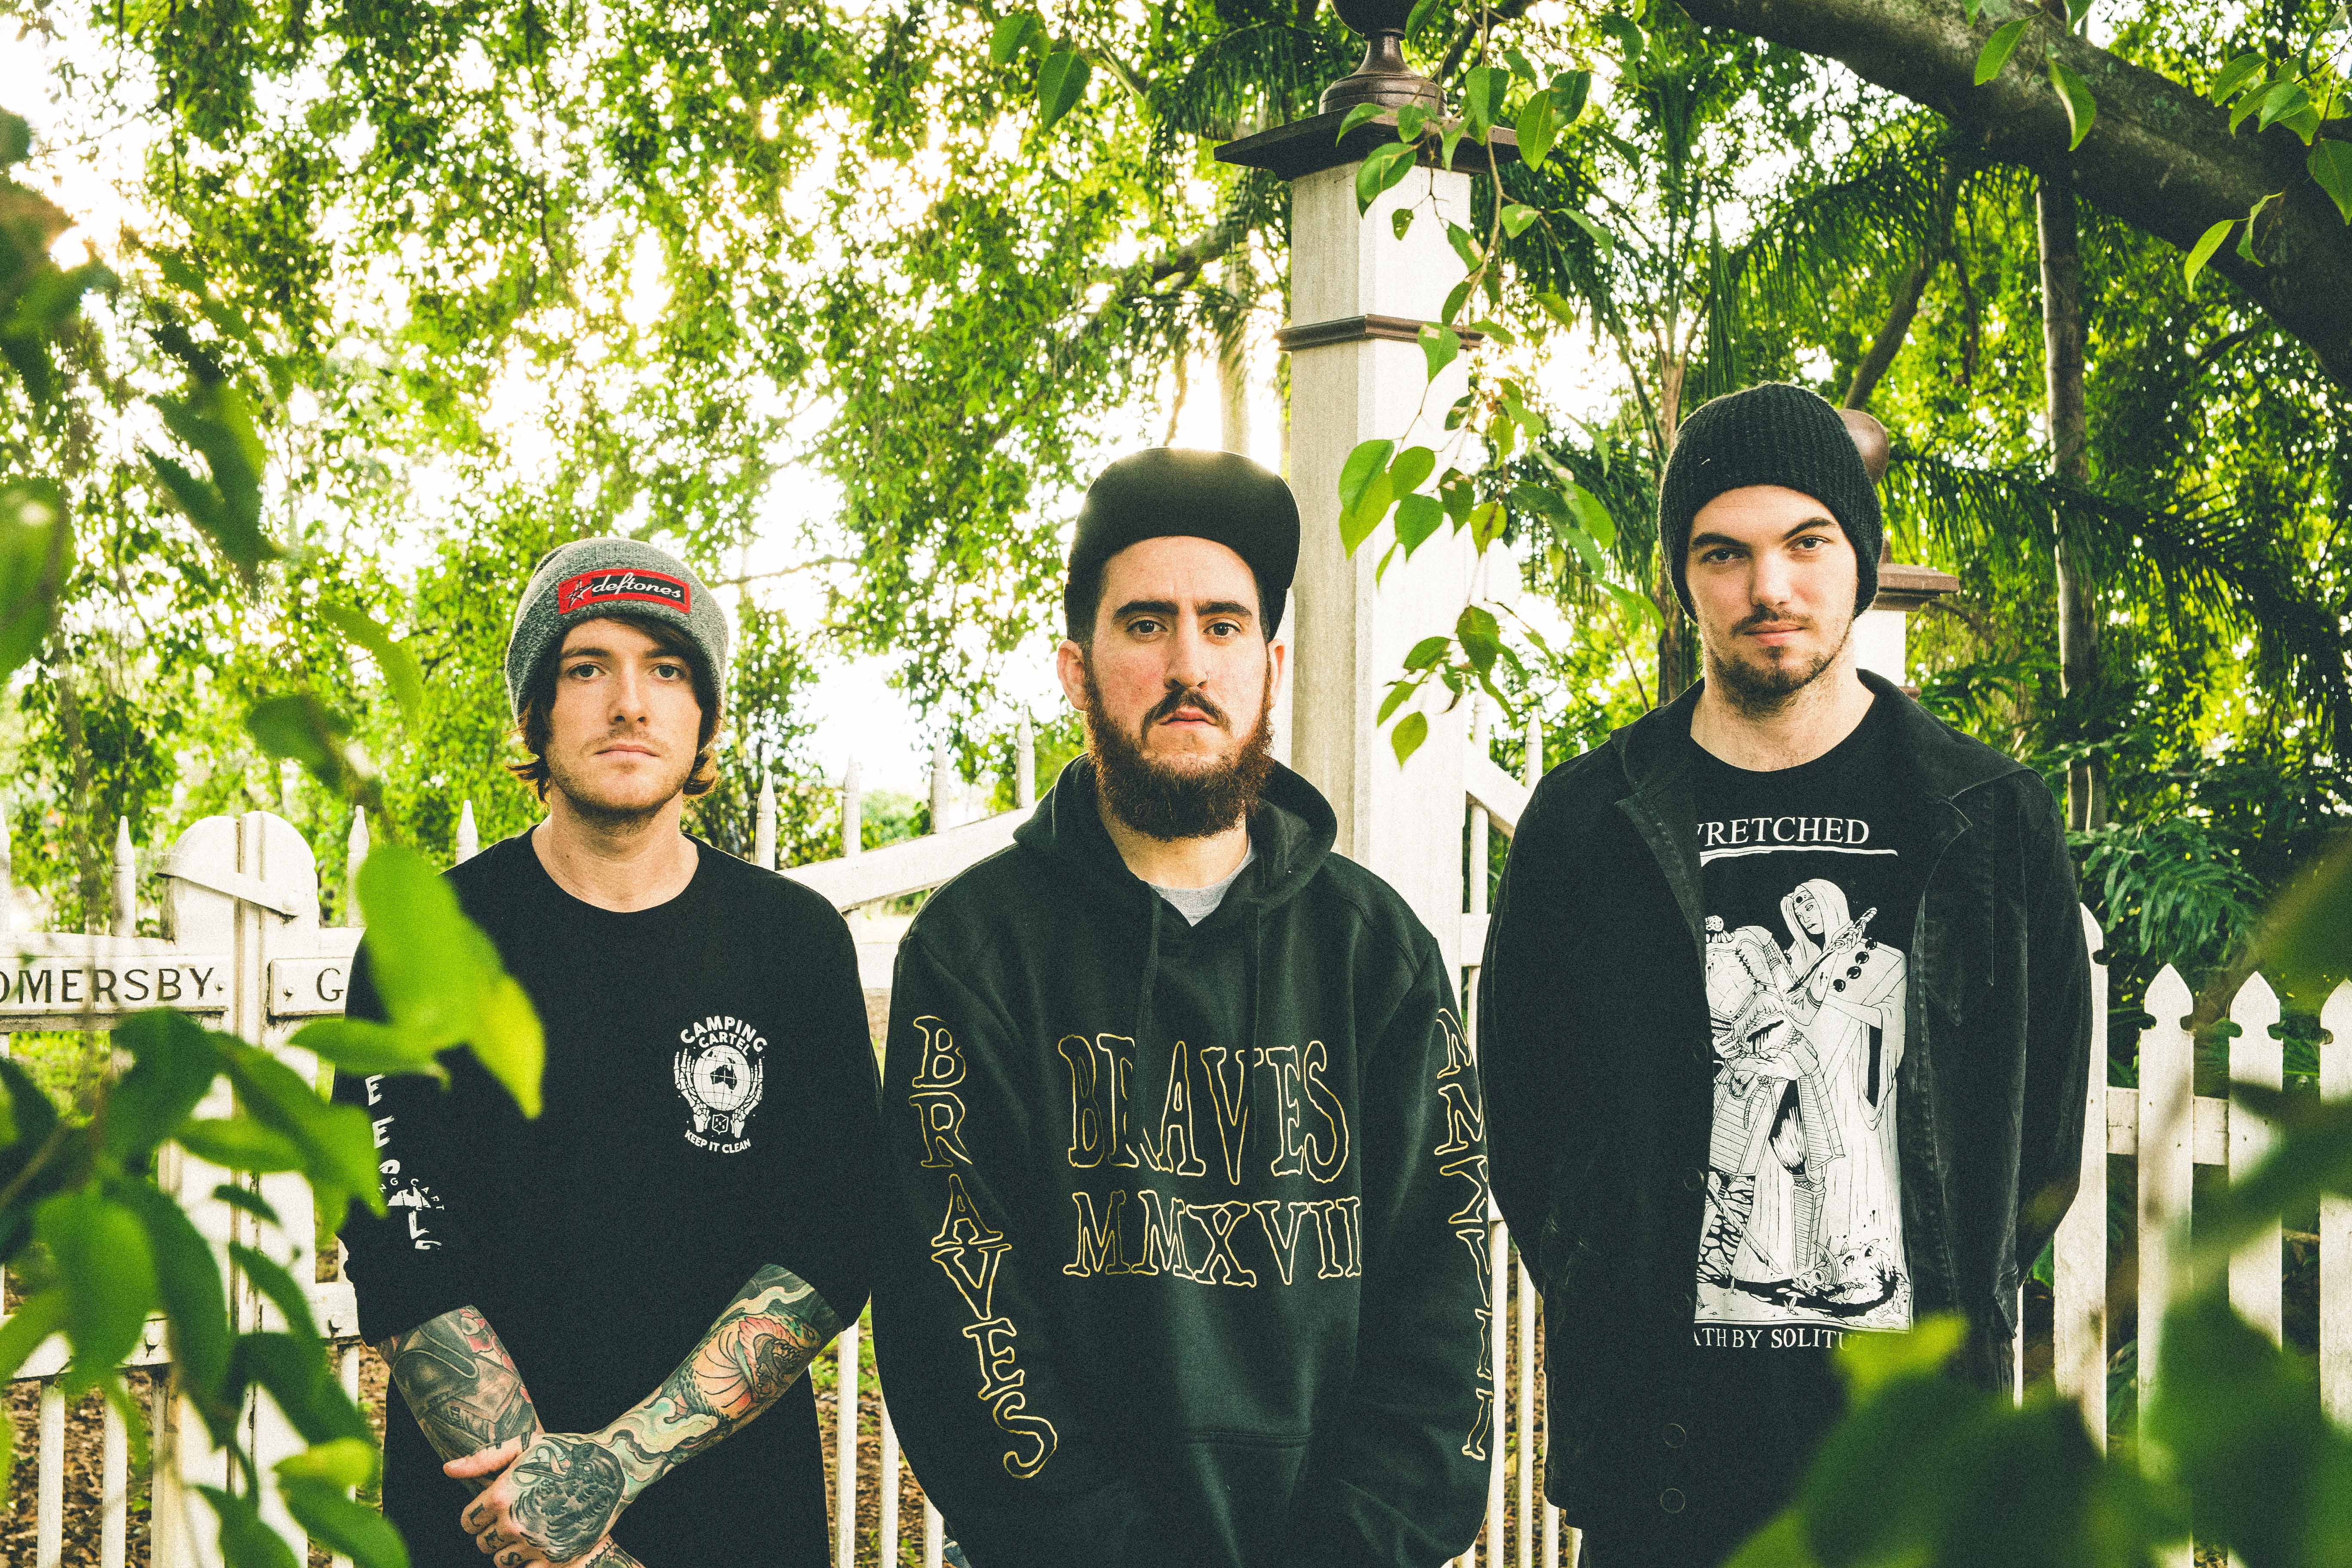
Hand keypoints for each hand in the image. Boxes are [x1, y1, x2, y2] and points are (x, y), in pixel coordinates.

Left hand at [451, 1431, 629, 1566]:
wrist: (612, 1469)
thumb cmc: (566, 1453)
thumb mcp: (524, 1446)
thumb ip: (483, 1460)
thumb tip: (447, 1470)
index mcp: (500, 1496)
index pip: (468, 1521)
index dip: (478, 1514)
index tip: (494, 1507)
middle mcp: (513, 1524)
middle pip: (483, 1543)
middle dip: (492, 1531)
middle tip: (514, 1516)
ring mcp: (534, 1544)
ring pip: (501, 1560)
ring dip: (509, 1548)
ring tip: (528, 1528)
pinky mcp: (555, 1558)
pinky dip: (529, 1561)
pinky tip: (541, 1541)